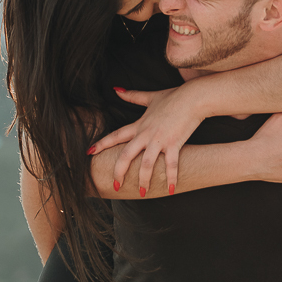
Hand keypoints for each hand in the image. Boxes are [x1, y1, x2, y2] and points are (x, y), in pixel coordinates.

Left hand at [89, 87, 203, 195]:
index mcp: (139, 125)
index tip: (89, 153)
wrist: (192, 98)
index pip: (115, 135)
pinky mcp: (174, 143)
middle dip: (119, 172)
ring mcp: (159, 140)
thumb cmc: (173, 97)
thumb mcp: (150, 97)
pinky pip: (171, 165)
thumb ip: (132, 96)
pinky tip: (171, 190)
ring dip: (143, 180)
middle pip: (126, 155)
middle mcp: (146, 134)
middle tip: (116, 185)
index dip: (101, 144)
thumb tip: (116, 89)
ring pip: (146, 164)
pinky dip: (171, 178)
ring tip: (143, 192)